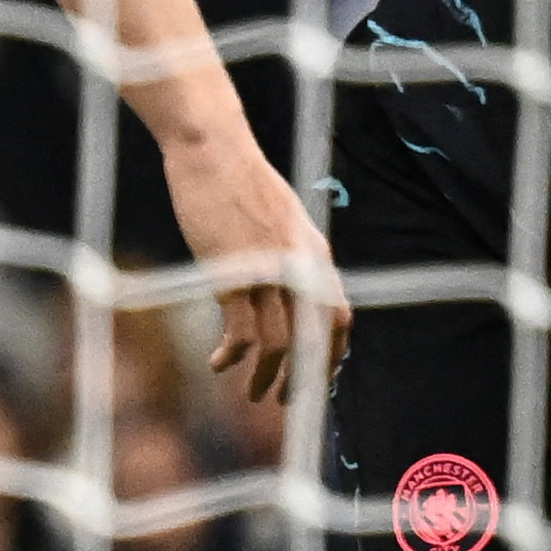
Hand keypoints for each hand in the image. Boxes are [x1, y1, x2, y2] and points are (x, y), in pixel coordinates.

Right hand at [158, 117, 329, 407]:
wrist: (212, 149)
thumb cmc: (237, 178)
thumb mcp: (276, 217)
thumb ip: (287, 251)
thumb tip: (283, 283)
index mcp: (314, 253)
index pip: (338, 317)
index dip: (331, 354)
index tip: (318, 378)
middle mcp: (300, 267)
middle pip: (316, 338)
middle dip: (307, 378)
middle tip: (288, 401)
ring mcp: (269, 272)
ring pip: (279, 345)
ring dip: (267, 377)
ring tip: (254, 395)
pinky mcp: (234, 274)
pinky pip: (240, 333)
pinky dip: (232, 356)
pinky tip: (218, 363)